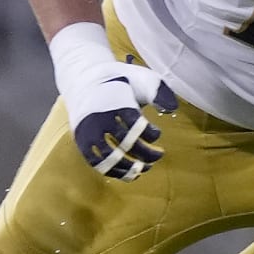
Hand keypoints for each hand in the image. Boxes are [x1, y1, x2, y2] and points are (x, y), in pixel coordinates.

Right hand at [49, 24, 178, 179]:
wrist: (86, 79)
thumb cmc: (122, 82)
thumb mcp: (142, 78)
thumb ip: (159, 92)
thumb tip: (171, 110)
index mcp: (117, 102)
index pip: (136, 125)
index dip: (150, 134)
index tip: (156, 133)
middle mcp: (102, 118)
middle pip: (126, 143)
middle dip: (146, 153)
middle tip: (160, 154)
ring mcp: (90, 131)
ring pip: (111, 157)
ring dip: (131, 167)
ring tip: (145, 168)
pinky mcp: (82, 141)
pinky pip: (97, 163)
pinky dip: (113, 172)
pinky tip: (128, 174)